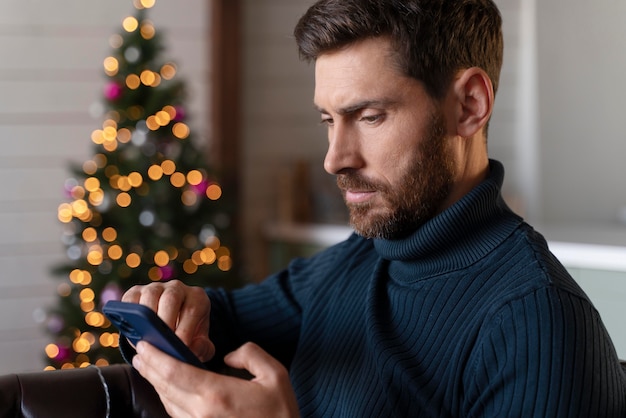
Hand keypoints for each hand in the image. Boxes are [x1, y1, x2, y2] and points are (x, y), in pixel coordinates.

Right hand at [122, 280, 213, 360]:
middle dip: (164, 322)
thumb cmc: (189, 335)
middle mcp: (177, 288)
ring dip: (146, 318)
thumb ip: (202, 349)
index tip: (180, 347)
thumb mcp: (201, 343)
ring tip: (145, 341)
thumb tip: (189, 350)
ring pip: (150, 296)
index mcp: (197, 298)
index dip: (185, 329)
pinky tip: (132, 333)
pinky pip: (130, 300)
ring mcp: (156, 288)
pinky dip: (128, 315)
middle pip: (171, 299)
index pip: (192, 310)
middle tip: (161, 343)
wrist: (172, 325)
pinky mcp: (136, 291)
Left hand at [133, 341, 299, 417]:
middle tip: (139, 352)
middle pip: (166, 387)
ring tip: (149, 367)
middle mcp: (203, 412)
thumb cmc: (281, 412)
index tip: (145, 344)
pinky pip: (178, 415)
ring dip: (156, 383)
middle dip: (149, 367)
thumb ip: (250, 355)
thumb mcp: (275, 374)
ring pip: (169, 402)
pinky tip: (168, 388)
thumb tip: (229, 355)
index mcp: (217, 393)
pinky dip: (168, 398)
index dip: (156, 357)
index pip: (175, 371)